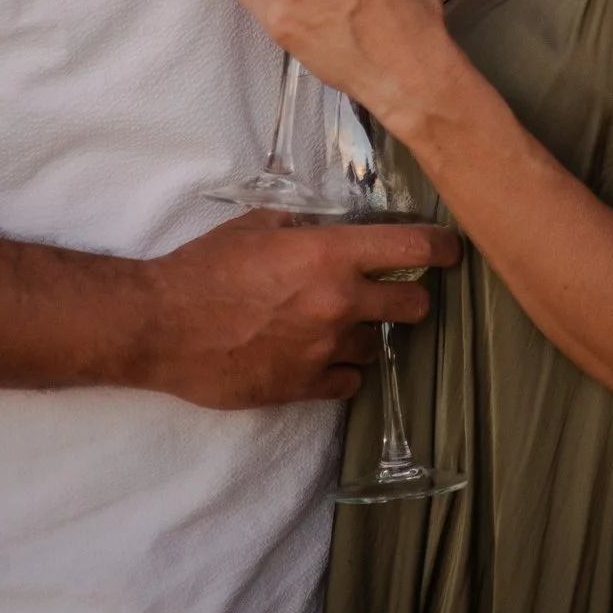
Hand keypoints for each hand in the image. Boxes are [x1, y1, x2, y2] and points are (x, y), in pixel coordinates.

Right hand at [134, 210, 459, 408]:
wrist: (160, 325)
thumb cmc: (205, 268)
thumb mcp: (259, 226)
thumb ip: (306, 226)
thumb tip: (332, 228)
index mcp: (331, 255)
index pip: (414, 250)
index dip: (443, 248)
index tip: (452, 250)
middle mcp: (339, 303)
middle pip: (415, 305)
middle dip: (409, 297)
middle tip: (392, 293)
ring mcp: (325, 349)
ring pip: (381, 346)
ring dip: (368, 334)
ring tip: (337, 326)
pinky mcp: (305, 386)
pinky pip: (350, 381)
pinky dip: (342, 369)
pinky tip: (320, 356)